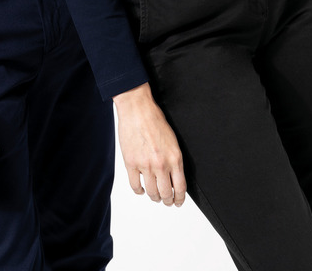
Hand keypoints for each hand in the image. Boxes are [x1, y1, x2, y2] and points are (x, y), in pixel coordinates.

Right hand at [113, 82, 185, 206]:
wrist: (137, 109)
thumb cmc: (154, 120)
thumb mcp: (172, 141)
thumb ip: (173, 160)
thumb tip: (173, 178)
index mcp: (175, 158)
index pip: (180, 188)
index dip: (179, 199)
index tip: (178, 202)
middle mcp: (161, 164)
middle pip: (166, 194)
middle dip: (167, 200)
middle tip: (166, 200)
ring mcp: (145, 165)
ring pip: (151, 193)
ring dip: (154, 197)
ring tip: (154, 195)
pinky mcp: (131, 163)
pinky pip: (135, 186)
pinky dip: (139, 191)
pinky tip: (141, 189)